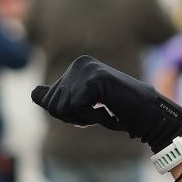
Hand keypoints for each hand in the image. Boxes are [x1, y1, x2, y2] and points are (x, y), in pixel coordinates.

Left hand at [31, 55, 181, 153]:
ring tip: (105, 109)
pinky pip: (76, 109)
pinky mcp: (94, 79)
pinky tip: (108, 110)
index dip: (68, 115)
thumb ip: (59, 99)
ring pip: (63, 109)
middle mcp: (80, 63)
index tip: (90, 109)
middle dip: (73, 117)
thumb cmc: (119, 111)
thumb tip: (33, 93)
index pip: (50, 100)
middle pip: (53, 105)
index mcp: (77, 66)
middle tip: (99, 111)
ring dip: (84, 118)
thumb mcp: (83, 106)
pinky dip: (91, 118)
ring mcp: (87, 69)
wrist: (148, 114)